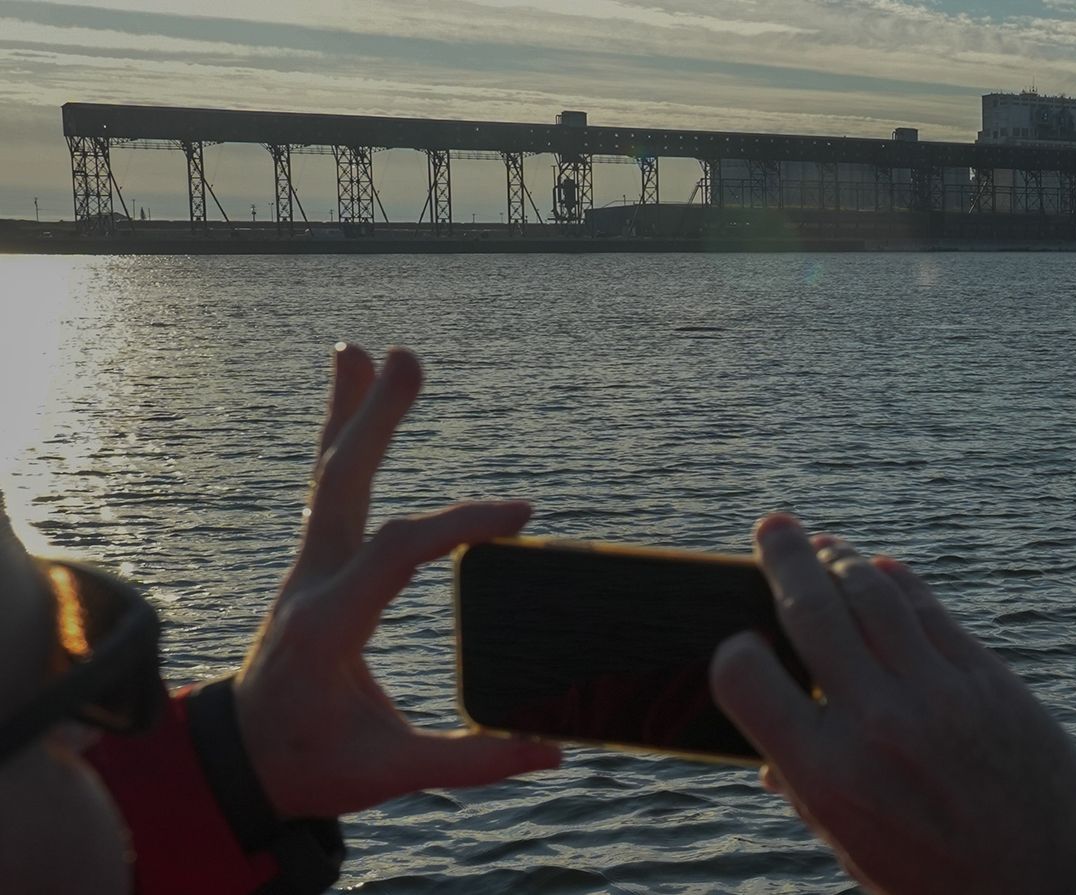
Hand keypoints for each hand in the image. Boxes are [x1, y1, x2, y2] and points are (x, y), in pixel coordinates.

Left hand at [232, 344, 559, 818]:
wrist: (240, 764)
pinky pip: (330, 492)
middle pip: (341, 486)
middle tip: (405, 359)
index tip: (520, 514)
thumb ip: (472, 761)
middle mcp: (311, 584)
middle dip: (373, 422)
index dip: (460, 524)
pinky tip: (354, 398)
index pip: (398, 552)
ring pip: (329, 478)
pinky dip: (344, 440)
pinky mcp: (316, 567)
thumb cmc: (313, 766)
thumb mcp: (390, 775)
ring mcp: (308, 570)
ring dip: (350, 413)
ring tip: (367, 351)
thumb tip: (554, 751)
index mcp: (329, 625)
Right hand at [710, 514, 1075, 894]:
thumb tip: (770, 751)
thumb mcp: (853, 848)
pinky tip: (884, 572)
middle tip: (772, 526)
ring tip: (825, 546)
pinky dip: (901, 582)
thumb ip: (808, 788)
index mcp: (826, 775)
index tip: (741, 639)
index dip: (733, 649)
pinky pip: (932, 611)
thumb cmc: (938, 881)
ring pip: (876, 593)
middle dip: (784, 557)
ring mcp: (939, 695)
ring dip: (843, 559)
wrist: (1048, 892)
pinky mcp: (990, 680)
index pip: (743, 675)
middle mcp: (877, 724)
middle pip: (813, 608)